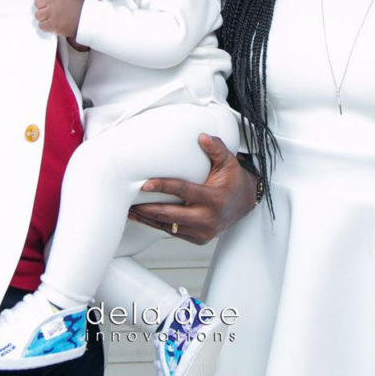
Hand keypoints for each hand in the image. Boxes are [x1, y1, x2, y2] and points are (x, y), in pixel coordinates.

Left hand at [35, 0, 84, 37]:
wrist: (87, 21)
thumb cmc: (80, 8)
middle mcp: (55, 0)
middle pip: (37, 2)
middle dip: (42, 7)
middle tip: (49, 9)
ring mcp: (53, 12)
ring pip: (38, 14)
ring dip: (44, 17)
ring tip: (51, 17)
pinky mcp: (52, 24)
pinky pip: (41, 25)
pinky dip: (46, 26)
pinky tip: (52, 23)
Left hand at [127, 134, 256, 244]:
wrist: (245, 203)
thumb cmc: (234, 181)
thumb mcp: (229, 162)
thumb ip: (216, 148)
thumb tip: (202, 136)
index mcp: (215, 199)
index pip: (184, 192)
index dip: (163, 187)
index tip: (145, 185)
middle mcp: (209, 219)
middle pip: (171, 215)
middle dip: (148, 209)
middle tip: (129, 202)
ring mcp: (203, 232)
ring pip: (169, 226)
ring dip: (148, 219)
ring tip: (130, 211)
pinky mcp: (198, 239)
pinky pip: (174, 232)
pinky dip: (158, 225)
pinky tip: (144, 218)